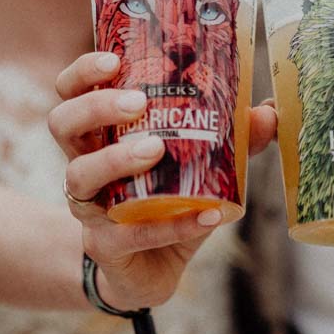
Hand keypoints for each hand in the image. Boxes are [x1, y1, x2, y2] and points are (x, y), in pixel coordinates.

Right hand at [47, 51, 276, 308]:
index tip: (113, 61)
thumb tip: (270, 111)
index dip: (83, 74)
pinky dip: (173, 224)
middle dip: (95, 106)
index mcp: (100, 135)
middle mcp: (84, 164)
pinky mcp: (104, 246)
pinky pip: (130, 233)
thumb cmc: (166, 205)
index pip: (71, 92)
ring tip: (155, 149)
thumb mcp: (199, 167)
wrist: (150, 273)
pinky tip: (209, 217)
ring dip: (115, 158)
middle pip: (62, 123)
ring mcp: (89, 207)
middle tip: (136, 102)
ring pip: (79, 175)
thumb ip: (232, 140)